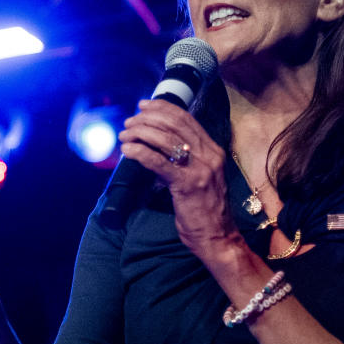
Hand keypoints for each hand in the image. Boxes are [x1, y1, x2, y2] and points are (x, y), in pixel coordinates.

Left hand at [118, 99, 240, 261]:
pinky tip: (127, 150)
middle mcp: (209, 156)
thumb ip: (188, 160)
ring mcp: (199, 169)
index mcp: (213, 151)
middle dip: (148, 118)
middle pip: (174, 124)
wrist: (218, 237)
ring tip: (125, 136)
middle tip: (130, 122)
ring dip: (140, 133)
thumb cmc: (206, 209)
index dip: (163, 108)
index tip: (144, 106)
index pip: (187, 119)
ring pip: (165, 139)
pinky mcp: (186, 184)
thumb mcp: (203, 177)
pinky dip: (140, 152)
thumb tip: (159, 146)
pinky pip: (159, 162)